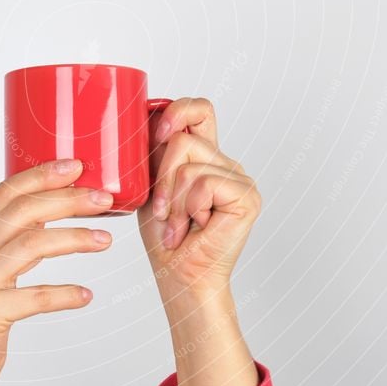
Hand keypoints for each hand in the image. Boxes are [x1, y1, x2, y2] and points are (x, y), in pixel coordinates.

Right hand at [0, 159, 112, 385]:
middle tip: (103, 198)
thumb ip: (11, 243)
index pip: (6, 193)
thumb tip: (52, 214)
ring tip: (105, 240)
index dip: (40, 174)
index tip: (75, 164)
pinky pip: (33, 297)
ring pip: (31, 246)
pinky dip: (64, 294)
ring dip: (73, 238)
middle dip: (66, 199)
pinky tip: (86, 295)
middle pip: (23, 211)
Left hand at [137, 97, 261, 385]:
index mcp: (203, 155)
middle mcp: (224, 162)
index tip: (157, 132)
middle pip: (184, 137)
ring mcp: (239, 178)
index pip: (199, 110)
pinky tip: (194, 227)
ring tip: (177, 224)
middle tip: (162, 209)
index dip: (177, 110)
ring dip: (173, 199)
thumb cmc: (163, 235)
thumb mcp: (148, 184)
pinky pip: (205, 182)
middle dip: (161, 175)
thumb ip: (153, 152)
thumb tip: (141, 119)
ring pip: (189, 161)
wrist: (179, 275)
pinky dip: (189, 207)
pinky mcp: (246, 195)